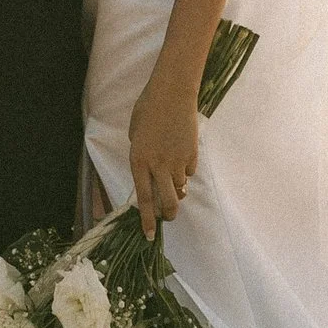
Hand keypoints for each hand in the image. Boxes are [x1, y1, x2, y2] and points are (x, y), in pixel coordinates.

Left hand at [127, 75, 200, 237]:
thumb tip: (151, 171)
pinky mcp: (192, 154)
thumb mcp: (136, 133)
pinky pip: (189, 172)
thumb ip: (141, 155)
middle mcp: (158, 165)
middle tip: (167, 217)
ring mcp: (177, 161)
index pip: (144, 198)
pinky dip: (185, 171)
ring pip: (181, 189)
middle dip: (168, 215)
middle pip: (167, 202)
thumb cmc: (148, 108)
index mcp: (139, 160)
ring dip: (177, 191)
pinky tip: (181, 158)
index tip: (148, 235)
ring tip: (172, 180)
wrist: (173, 92)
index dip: (147, 220)